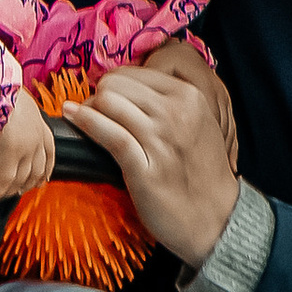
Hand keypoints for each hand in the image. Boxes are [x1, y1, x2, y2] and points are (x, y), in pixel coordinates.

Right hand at [0, 87, 57, 205]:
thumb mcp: (11, 96)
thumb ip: (12, 109)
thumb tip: (0, 111)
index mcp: (38, 122)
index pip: (49, 150)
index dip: (47, 167)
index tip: (43, 178)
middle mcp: (35, 138)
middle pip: (36, 170)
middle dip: (28, 183)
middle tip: (18, 191)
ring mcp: (24, 150)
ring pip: (19, 180)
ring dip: (7, 191)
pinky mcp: (7, 159)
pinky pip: (0, 184)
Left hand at [65, 51, 239, 266]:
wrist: (217, 219)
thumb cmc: (201, 173)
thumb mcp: (197, 123)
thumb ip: (167, 101)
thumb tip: (122, 84)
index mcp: (189, 96)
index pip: (132, 72)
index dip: (113, 85)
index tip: (107, 100)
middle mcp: (176, 113)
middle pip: (115, 83)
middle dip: (98, 96)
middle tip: (96, 113)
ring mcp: (161, 140)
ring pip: (108, 102)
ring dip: (89, 109)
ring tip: (86, 121)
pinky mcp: (144, 167)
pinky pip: (107, 133)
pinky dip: (85, 122)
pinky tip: (73, 118)